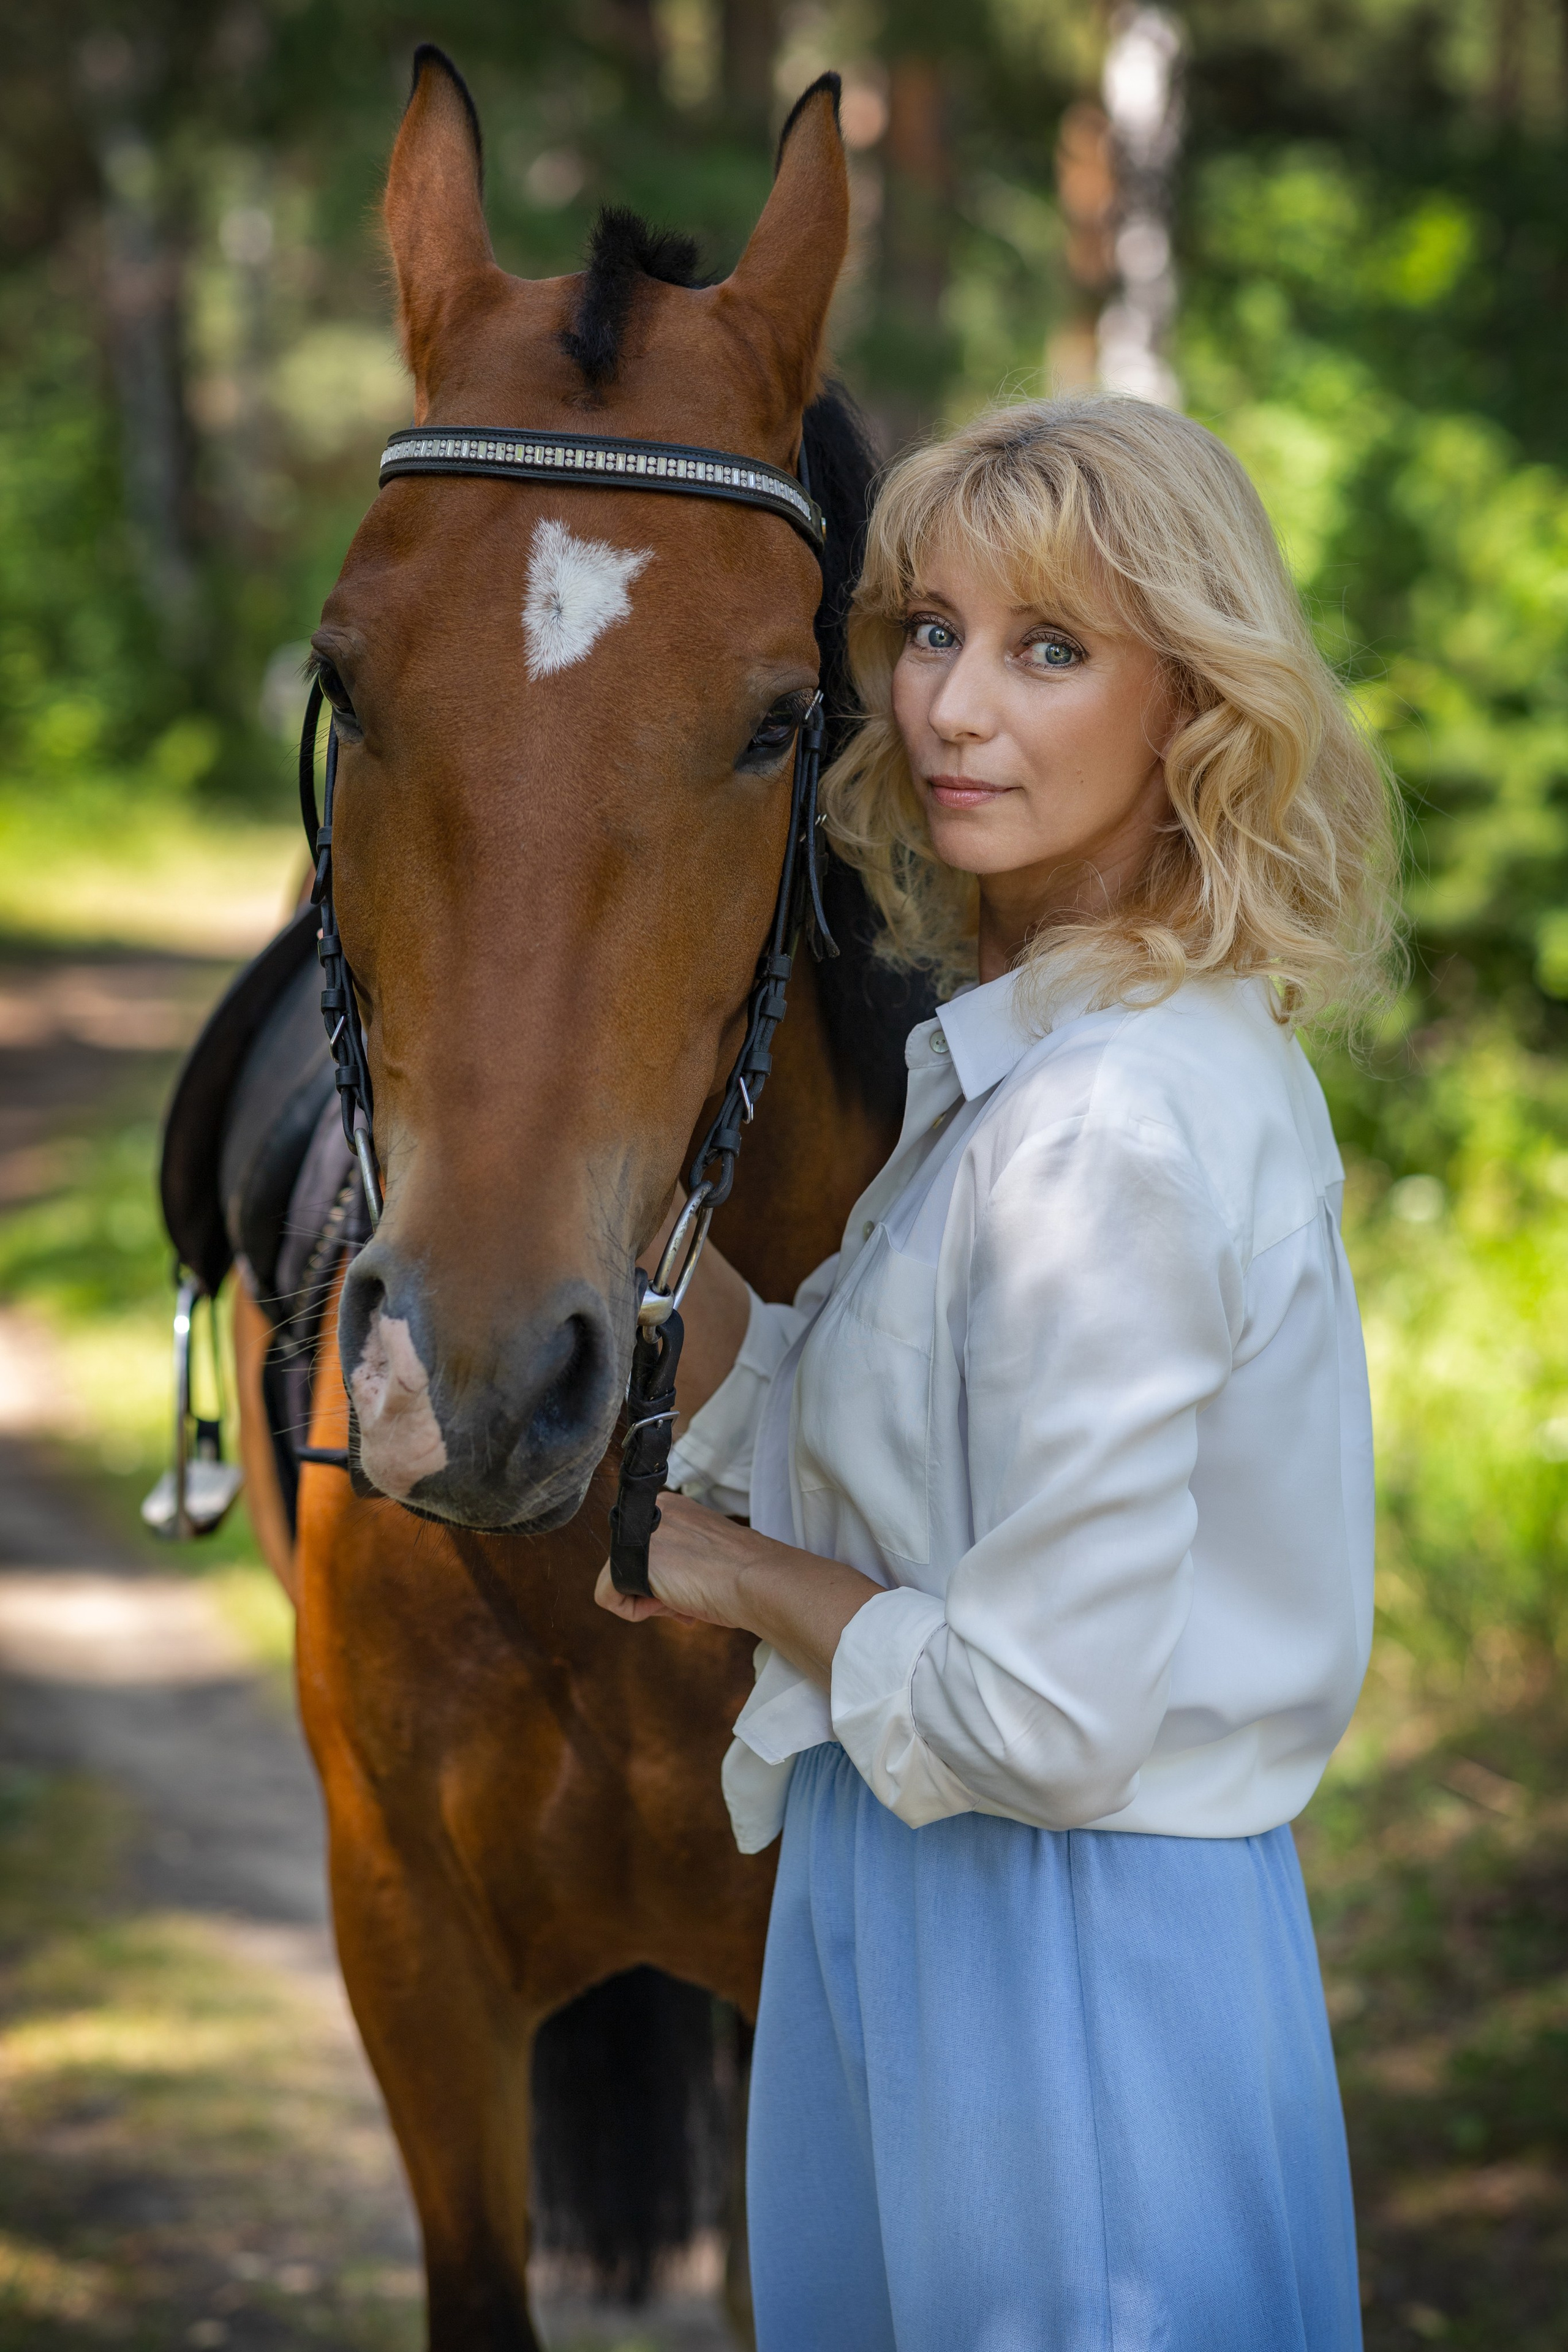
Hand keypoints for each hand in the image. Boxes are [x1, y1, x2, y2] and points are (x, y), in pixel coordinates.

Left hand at [595, 1491, 884, 1690]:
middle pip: (635, 1564)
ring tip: (686, 1605)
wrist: (759, 1579)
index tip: (696, 1586)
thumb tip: (664, 1585)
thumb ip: (682, 1559)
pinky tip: (669, 1607)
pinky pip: (606, 1595)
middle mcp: (651, 1511)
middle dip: (659, 1590)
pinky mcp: (629, 1559)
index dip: (670, 1577)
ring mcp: (638, 1533)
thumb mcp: (707, 1555)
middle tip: (691, 1601)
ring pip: (622, 1579)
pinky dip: (632, 1612)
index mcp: (673, 1508)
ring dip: (652, 1601)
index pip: (652, 1549)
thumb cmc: (747, 1575)